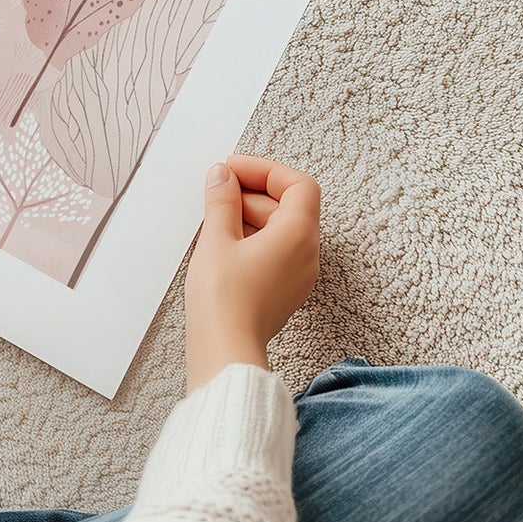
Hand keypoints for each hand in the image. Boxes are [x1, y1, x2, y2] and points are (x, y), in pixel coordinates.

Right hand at [183, 155, 320, 391]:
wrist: (225, 351)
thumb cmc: (224, 300)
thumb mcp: (217, 237)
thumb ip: (222, 199)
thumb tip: (223, 176)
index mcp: (299, 235)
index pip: (298, 184)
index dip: (265, 170)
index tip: (233, 169)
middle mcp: (307, 254)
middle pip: (290, 205)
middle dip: (253, 191)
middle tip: (218, 189)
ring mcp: (298, 275)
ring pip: (281, 228)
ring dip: (251, 213)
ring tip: (215, 216)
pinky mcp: (284, 290)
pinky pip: (276, 250)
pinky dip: (253, 236)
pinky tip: (223, 241)